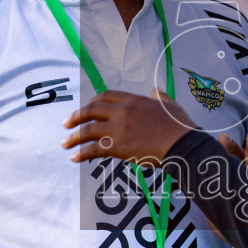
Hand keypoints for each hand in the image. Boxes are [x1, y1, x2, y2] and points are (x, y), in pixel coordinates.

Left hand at [63, 89, 192, 163]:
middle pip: (92, 110)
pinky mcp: (118, 146)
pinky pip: (93, 149)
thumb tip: (155, 90)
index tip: (85, 108)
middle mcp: (123, 111)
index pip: (106, 96)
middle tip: (66, 124)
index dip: (93, 102)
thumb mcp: (170, 105)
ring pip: (88, 130)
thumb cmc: (180, 126)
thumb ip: (160, 96)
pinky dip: (81, 153)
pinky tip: (74, 158)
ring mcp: (119, 128)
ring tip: (64, 144)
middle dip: (76, 117)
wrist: (182, 144)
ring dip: (73, 137)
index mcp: (134, 100)